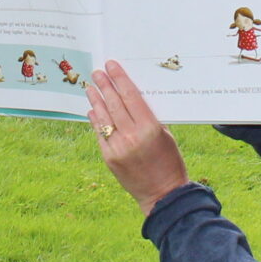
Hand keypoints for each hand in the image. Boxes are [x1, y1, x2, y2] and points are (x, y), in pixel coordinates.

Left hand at [86, 62, 190, 216]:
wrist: (163, 195)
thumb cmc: (170, 163)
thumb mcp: (166, 136)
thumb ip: (149, 118)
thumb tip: (132, 98)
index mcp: (150, 128)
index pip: (131, 96)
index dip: (120, 79)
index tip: (112, 66)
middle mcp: (132, 136)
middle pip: (114, 103)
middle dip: (104, 85)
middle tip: (97, 72)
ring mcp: (118, 148)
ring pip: (103, 117)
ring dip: (96, 100)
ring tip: (90, 87)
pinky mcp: (109, 158)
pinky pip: (100, 134)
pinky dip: (96, 120)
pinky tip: (92, 109)